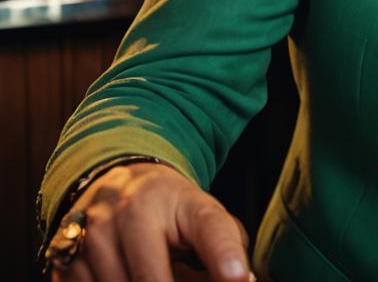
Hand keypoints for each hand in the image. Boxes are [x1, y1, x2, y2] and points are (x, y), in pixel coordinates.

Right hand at [49, 162, 252, 281]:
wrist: (115, 183)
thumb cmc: (168, 208)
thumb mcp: (202, 215)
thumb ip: (224, 248)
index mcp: (176, 196)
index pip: (208, 228)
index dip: (224, 257)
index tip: (238, 278)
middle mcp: (129, 211)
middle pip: (153, 281)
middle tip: (183, 276)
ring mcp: (91, 237)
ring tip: (159, 270)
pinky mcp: (63, 264)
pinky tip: (126, 276)